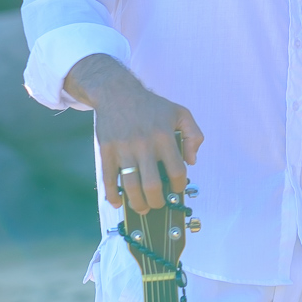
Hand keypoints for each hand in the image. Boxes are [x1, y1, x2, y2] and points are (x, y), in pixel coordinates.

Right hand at [92, 76, 203, 213]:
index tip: (178, 189)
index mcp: (164, 136)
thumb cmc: (152, 106)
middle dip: (157, 202)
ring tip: (143, 208)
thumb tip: (192, 161)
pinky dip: (112, 195)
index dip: (180, 185)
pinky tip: (117, 202)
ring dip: (137, 203)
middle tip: (159, 205)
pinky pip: (108, 179)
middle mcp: (144, 144)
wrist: (118, 92)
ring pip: (130, 186)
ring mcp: (123, 149)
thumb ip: (194, 135)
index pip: (177, 170)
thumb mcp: (181, 113)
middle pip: (152, 185)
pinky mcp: (106, 151)